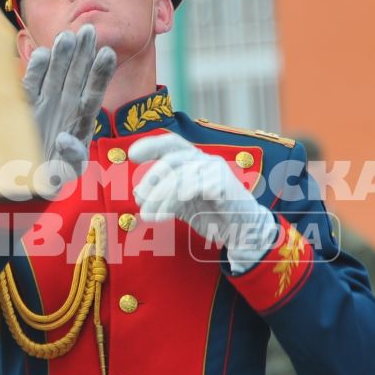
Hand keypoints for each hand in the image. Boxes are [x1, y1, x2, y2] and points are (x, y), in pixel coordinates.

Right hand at [22, 24, 116, 195]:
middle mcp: (65, 110)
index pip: (92, 94)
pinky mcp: (24, 107)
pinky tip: (43, 53)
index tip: (108, 53)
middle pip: (76, 78)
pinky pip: (31, 85)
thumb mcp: (65, 173)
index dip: (100, 74)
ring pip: (55, 76)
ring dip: (62, 56)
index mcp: (80, 124)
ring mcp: (45, 105)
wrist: (23, 183)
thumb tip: (66, 139)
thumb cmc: (50, 178)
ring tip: (68, 35)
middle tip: (89, 30)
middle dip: (83, 54)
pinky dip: (36, 70)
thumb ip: (70, 157)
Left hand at [130, 132, 280, 270]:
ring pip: (181, 175)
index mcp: (194, 161)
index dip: (152, 145)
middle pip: (173, 159)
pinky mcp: (224, 185)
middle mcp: (205, 161)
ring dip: (160, 197)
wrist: (241, 231)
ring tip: (149, 216)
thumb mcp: (180, 205)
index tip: (132, 155)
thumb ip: (162, 196)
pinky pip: (195, 187)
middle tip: (140, 200)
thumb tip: (138, 192)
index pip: (172, 143)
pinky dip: (175, 201)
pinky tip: (165, 214)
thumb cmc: (211, 214)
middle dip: (152, 179)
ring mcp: (216, 171)